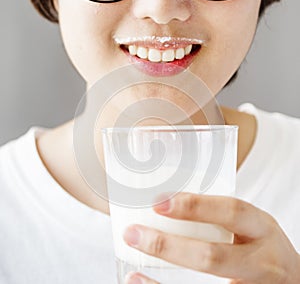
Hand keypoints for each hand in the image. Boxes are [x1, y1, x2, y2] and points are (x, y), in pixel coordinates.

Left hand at [123, 192, 299, 283]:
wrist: (293, 280)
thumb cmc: (262, 246)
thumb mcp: (251, 225)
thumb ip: (220, 216)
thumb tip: (170, 204)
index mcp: (261, 229)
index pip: (230, 212)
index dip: (195, 206)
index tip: (159, 203)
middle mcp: (261, 261)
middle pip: (213, 256)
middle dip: (168, 246)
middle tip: (134, 234)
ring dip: (162, 283)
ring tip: (132, 271)